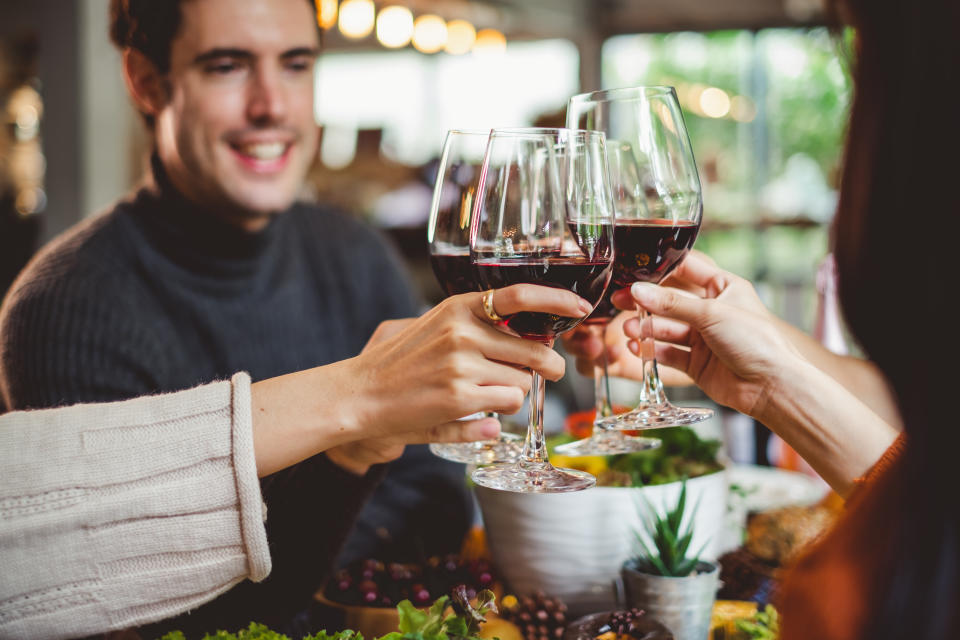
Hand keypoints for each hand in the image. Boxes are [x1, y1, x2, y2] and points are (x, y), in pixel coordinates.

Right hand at [328, 285, 590, 471]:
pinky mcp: (460, 397)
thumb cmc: (402, 362)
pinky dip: (501, 410)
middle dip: (547, 365)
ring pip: (523, 382)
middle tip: (548, 371)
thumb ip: (481, 326)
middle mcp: (462, 331)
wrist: (361, 393)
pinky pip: (508, 404)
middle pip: (535, 350)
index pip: (519, 296)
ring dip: (516, 391)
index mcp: (458, 307)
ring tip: (490, 392)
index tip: (581, 308)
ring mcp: (462, 365)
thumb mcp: (437, 326)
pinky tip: (479, 407)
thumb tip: (537, 340)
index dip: (557, 301)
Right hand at [617, 260, 805, 417]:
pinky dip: (652, 350)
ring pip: (666, 329)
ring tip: (629, 330)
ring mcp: (703, 338)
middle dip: (646, 303)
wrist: (771, 386)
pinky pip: (668, 353)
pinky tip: (638, 347)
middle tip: (620, 301)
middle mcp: (712, 311)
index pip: (686, 271)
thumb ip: (672, 303)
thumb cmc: (757, 341)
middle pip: (670, 303)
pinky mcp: (695, 363)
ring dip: (646, 329)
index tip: (633, 272)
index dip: (660, 271)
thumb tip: (638, 291)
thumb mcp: (712, 314)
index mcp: (723, 288)